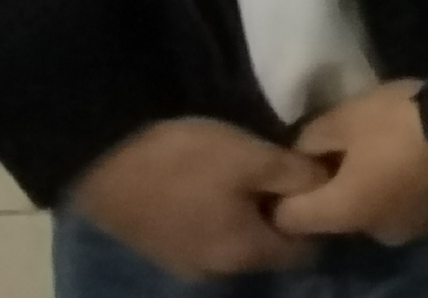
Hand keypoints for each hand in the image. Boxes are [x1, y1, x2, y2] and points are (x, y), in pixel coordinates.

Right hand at [62, 116, 325, 279]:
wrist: (99, 157)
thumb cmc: (185, 159)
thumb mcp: (253, 157)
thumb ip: (297, 176)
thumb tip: (328, 186)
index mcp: (244, 254)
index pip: (303, 252)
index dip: (318, 218)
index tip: (321, 186)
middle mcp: (215, 271)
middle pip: (267, 249)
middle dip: (281, 217)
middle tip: (285, 173)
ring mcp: (181, 261)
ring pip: (235, 242)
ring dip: (248, 216)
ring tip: (249, 174)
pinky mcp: (157, 245)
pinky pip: (205, 236)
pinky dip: (218, 216)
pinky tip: (213, 183)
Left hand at [275, 79, 427, 246]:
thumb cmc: (401, 121)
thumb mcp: (344, 116)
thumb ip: (311, 139)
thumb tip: (304, 154)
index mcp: (343, 212)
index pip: (290, 219)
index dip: (288, 194)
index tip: (302, 169)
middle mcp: (377, 233)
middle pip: (343, 218)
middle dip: (343, 192)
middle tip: (354, 156)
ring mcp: (418, 231)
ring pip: (385, 216)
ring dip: (383, 194)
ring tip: (397, 159)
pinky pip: (421, 211)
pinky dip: (417, 194)